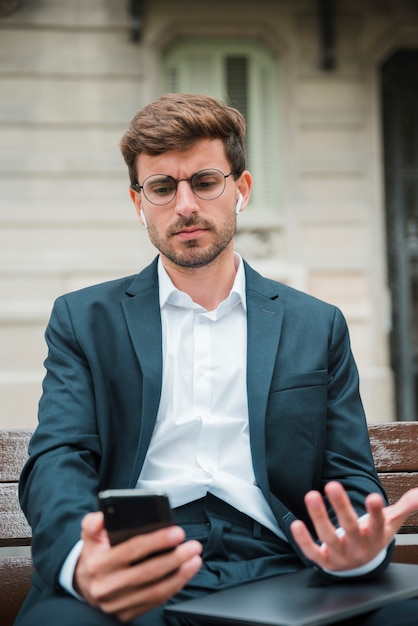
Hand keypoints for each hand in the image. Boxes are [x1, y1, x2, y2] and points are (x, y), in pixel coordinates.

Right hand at [74, 511, 201, 622]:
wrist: (84, 584)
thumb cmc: (94, 555)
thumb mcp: (90, 536)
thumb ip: (93, 523)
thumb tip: (102, 517)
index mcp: (98, 564)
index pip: (132, 550)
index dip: (157, 541)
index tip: (177, 533)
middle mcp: (107, 586)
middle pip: (148, 572)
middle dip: (175, 558)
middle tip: (193, 546)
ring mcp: (117, 604)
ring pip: (155, 590)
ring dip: (180, 575)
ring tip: (195, 560)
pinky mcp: (126, 614)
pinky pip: (155, 602)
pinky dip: (173, 588)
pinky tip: (185, 575)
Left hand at [290, 482, 417, 571]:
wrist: (361, 566)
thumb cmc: (373, 537)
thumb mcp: (389, 523)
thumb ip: (404, 506)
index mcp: (375, 537)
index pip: (377, 524)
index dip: (375, 512)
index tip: (373, 497)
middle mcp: (358, 547)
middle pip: (350, 528)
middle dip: (341, 507)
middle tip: (332, 485)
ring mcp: (340, 555)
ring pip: (329, 538)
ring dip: (319, 517)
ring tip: (311, 495)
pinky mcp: (324, 560)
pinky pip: (312, 552)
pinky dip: (304, 540)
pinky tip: (296, 524)